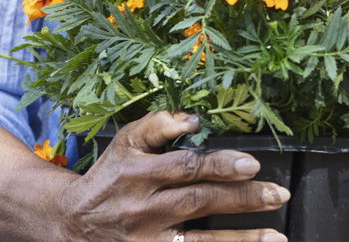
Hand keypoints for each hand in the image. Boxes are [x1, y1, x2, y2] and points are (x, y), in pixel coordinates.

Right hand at [56, 112, 289, 241]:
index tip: (253, 165)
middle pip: (200, 202)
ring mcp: (147, 240)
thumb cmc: (110, 174)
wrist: (71, 222)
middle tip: (277, 195)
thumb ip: (159, 125)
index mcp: (141, 172)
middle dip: (242, 199)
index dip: (221, 165)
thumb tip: (194, 119)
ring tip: (274, 238)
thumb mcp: (127, 140)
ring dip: (239, 240)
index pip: (188, 167)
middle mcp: (145, 208)